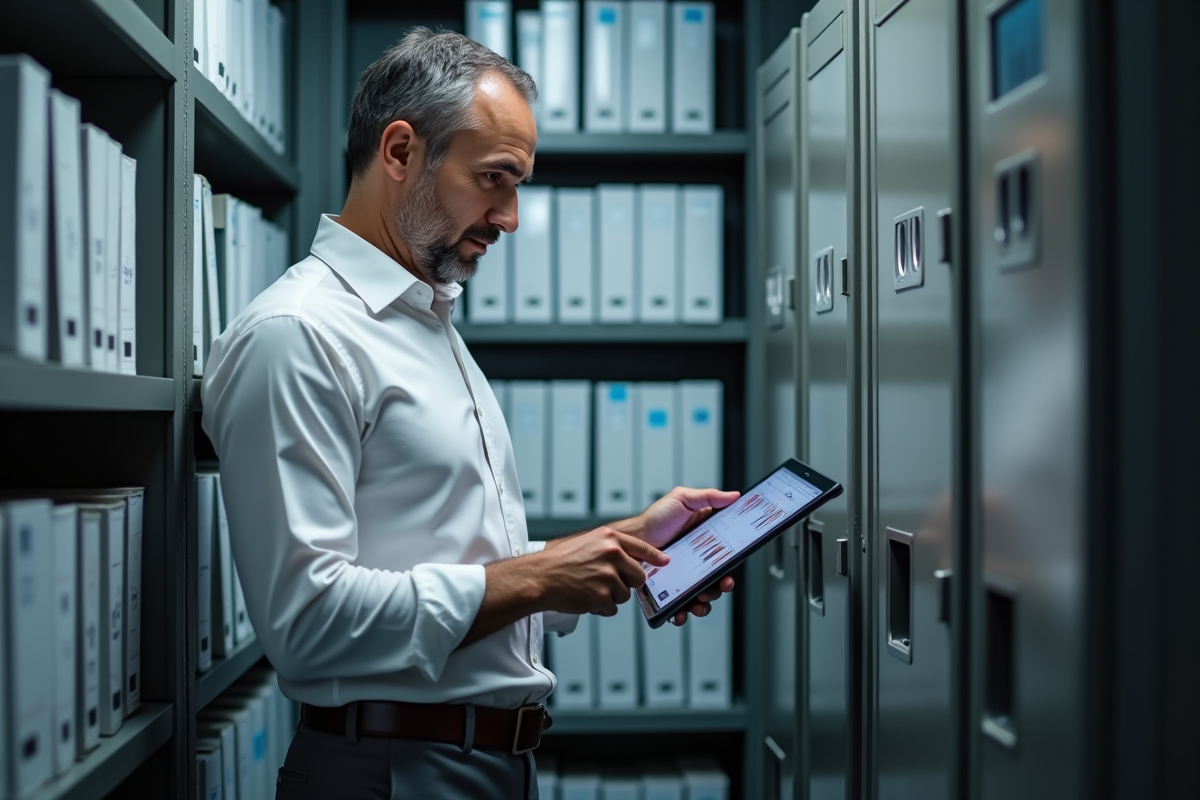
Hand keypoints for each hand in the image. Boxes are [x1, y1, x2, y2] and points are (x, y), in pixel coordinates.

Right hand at [531, 526, 669, 616]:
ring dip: (610, 596)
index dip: (655, 557)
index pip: (642, 547)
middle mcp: (611, 554)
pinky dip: (600, 607)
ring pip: (625, 595)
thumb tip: (631, 562)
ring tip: (589, 587)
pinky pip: (612, 608)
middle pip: (638, 576)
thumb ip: (612, 549)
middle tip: (606, 582)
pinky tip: (585, 597)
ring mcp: (607, 576)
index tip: (665, 562)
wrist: (539, 577)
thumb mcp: (588, 543)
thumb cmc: (560, 562)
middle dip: (626, 583)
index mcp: (609, 538)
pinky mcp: (601, 596)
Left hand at [613, 486, 740, 625]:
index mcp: (705, 540)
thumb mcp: (682, 499)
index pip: (725, 557)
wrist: (632, 538)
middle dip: (720, 588)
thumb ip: (709, 496)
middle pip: (717, 579)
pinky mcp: (669, 588)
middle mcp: (697, 559)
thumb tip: (733, 496)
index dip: (731, 567)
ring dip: (705, 603)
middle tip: (718, 587)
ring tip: (698, 603)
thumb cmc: (655, 519)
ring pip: (702, 595)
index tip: (730, 573)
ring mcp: (683, 575)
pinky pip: (680, 604)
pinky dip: (682, 613)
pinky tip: (681, 613)